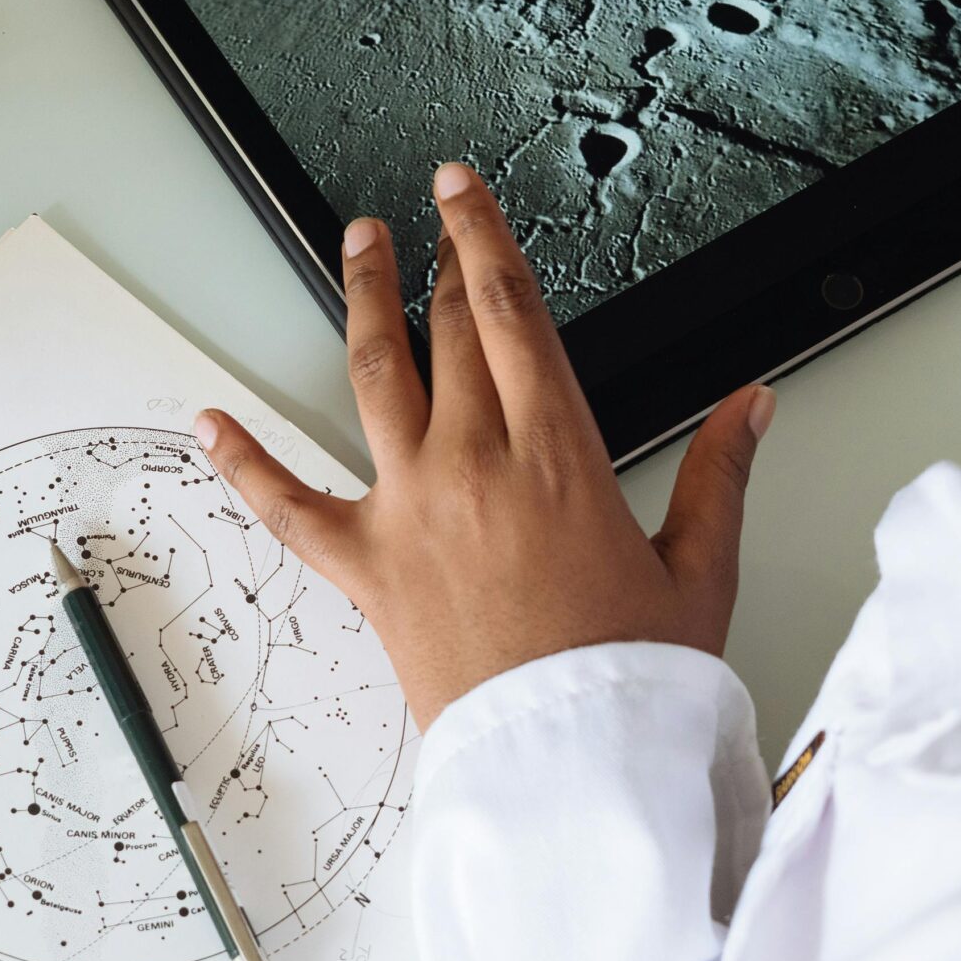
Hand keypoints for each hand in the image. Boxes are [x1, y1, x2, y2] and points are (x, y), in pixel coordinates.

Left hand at [196, 163, 775, 727]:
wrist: (570, 769)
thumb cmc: (631, 679)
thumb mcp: (699, 569)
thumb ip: (719, 473)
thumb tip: (751, 403)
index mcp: (557, 453)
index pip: (510, 309)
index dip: (481, 235)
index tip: (461, 190)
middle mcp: (474, 464)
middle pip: (447, 330)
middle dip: (440, 263)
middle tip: (431, 219)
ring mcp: (411, 510)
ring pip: (373, 377)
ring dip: (361, 301)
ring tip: (356, 247)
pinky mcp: (368, 568)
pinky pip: (288, 507)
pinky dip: (243, 462)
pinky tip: (209, 422)